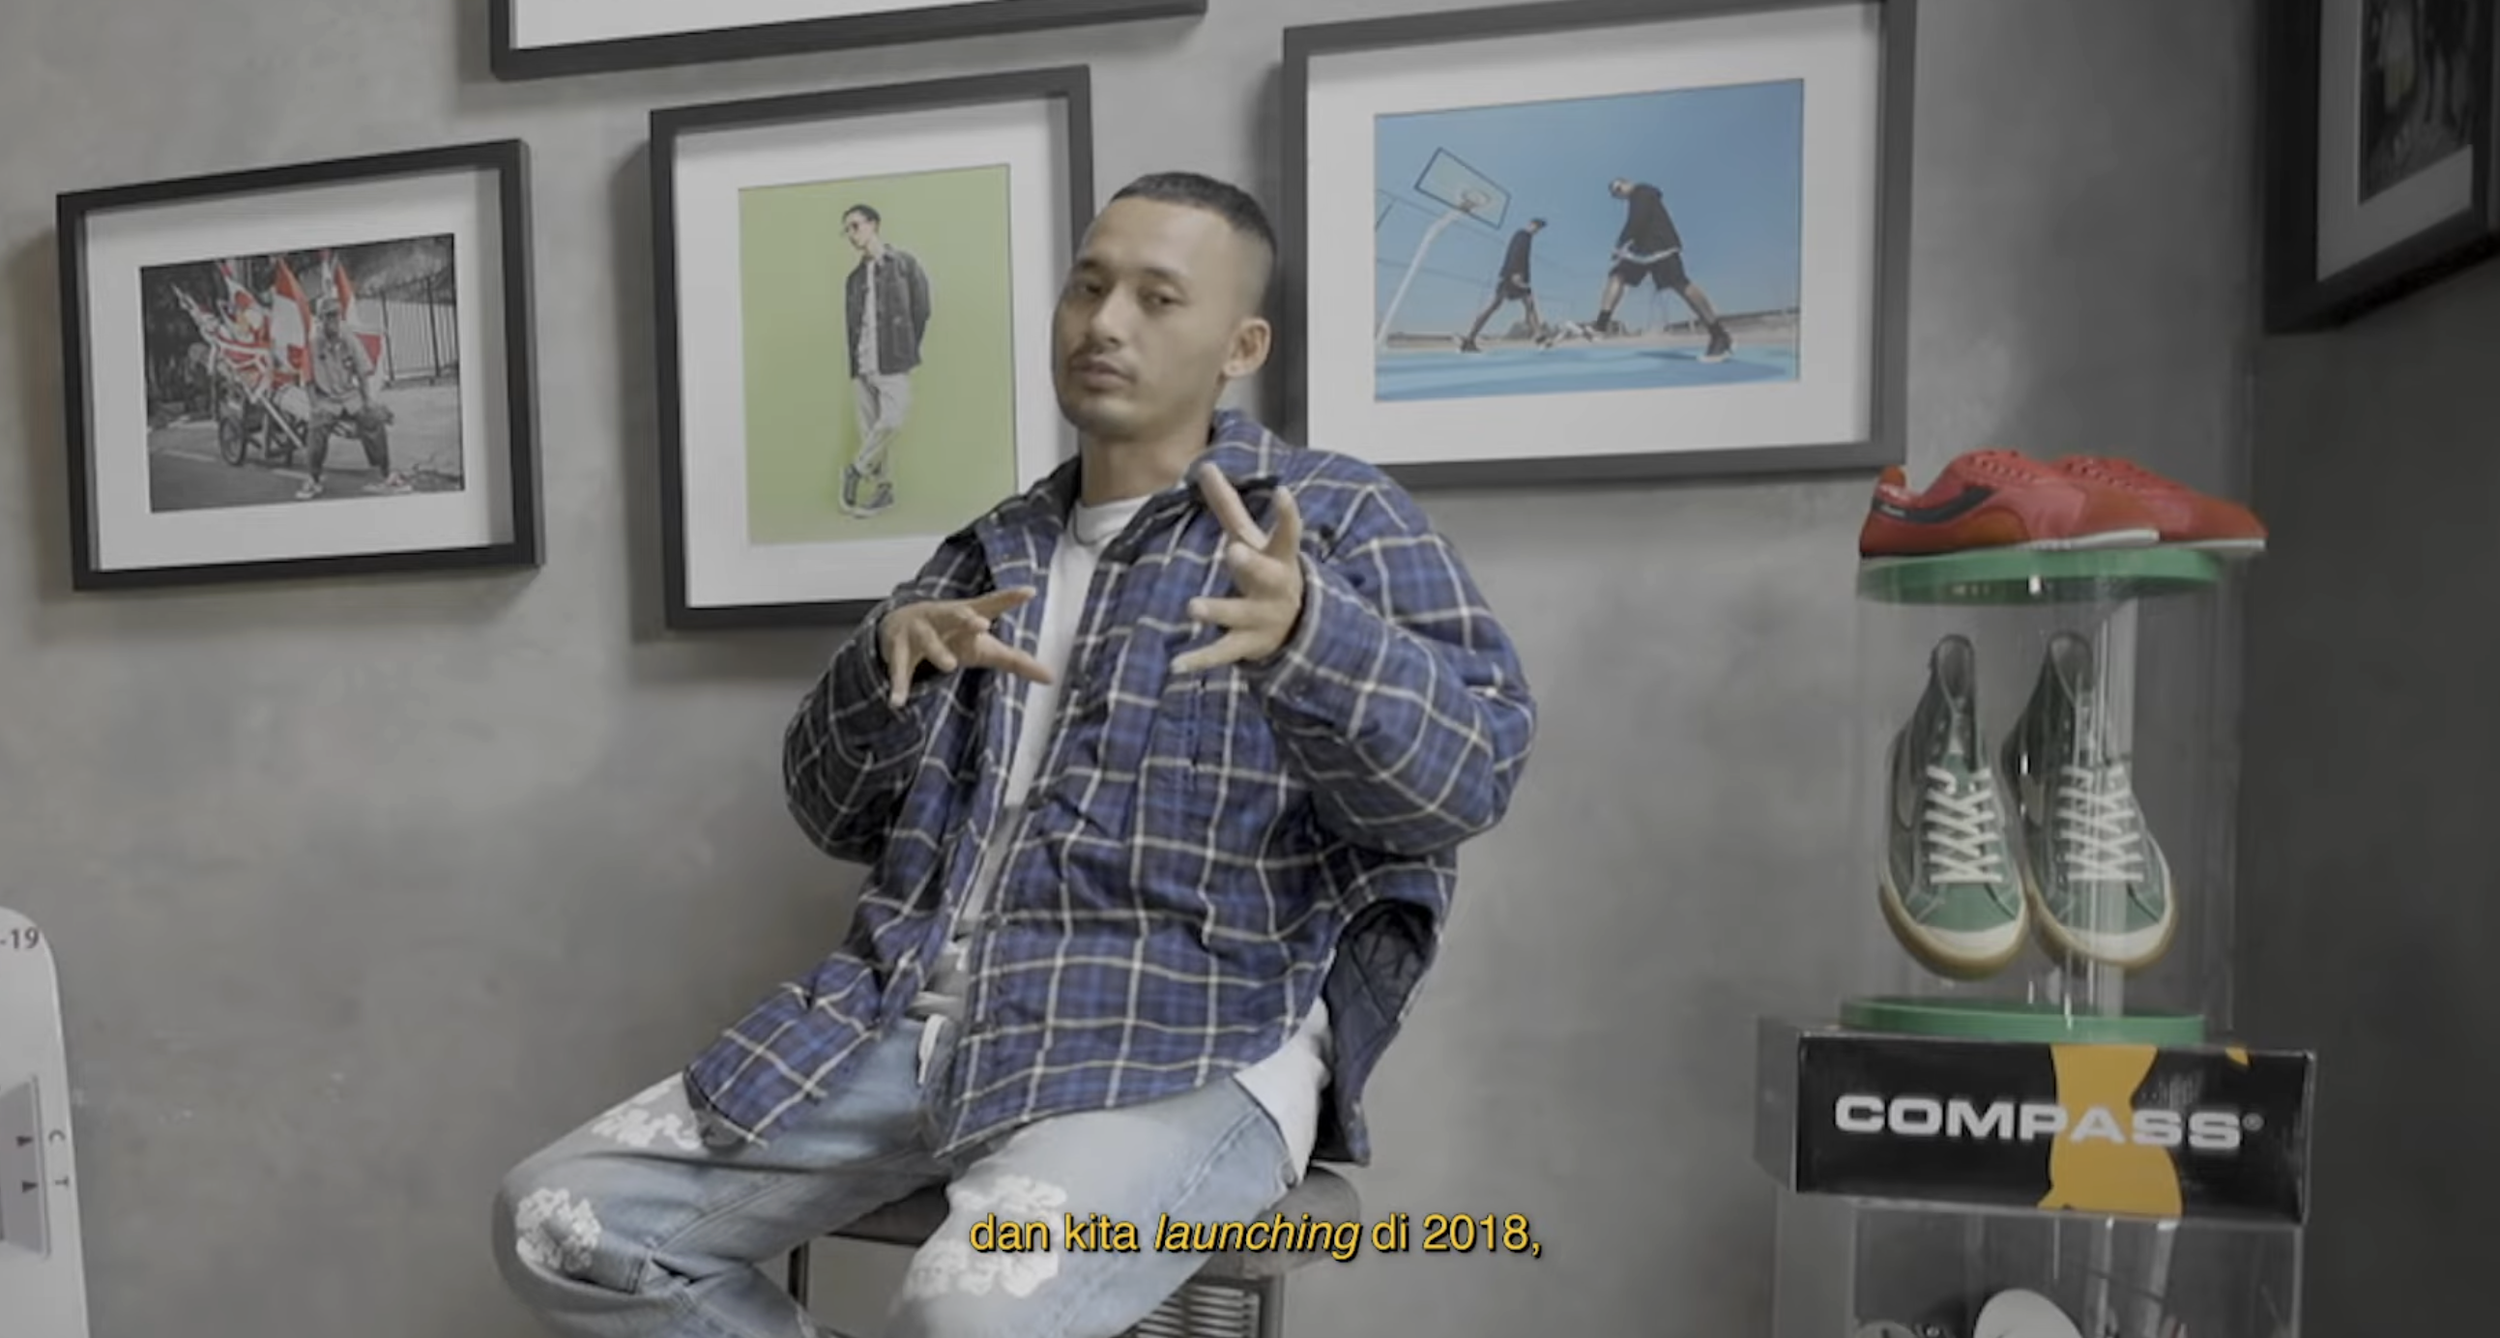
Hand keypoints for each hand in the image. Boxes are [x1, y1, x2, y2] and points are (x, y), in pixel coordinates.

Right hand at [880, 587, 1052, 707]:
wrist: (900, 624)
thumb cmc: (953, 635)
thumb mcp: (984, 647)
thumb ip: (1016, 661)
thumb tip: (1052, 677)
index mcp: (967, 615)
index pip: (991, 604)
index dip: (1009, 598)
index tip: (1029, 592)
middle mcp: (943, 617)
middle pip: (956, 613)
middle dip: (966, 617)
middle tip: (982, 624)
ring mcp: (919, 631)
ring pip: (928, 640)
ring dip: (938, 652)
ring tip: (950, 666)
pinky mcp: (898, 650)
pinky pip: (899, 668)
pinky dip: (898, 685)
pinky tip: (897, 702)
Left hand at [1173, 462, 1304, 674]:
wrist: (1296, 628)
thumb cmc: (1268, 571)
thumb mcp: (1252, 538)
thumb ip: (1227, 504)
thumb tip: (1205, 464)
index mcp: (1277, 557)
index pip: (1286, 532)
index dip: (1287, 514)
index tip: (1284, 492)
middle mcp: (1274, 586)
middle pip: (1263, 572)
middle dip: (1250, 563)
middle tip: (1234, 551)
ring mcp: (1260, 618)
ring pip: (1238, 613)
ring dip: (1217, 610)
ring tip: (1193, 607)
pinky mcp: (1245, 644)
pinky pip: (1221, 652)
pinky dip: (1199, 660)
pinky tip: (1176, 666)